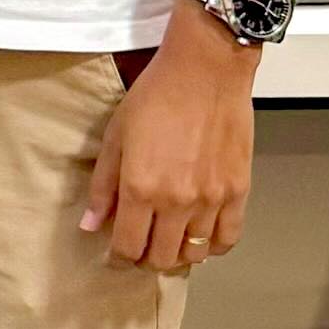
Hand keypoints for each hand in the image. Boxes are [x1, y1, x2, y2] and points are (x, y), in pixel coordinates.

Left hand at [81, 13, 255, 269]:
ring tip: (171, 240)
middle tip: (143, 246)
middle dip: (147, 258)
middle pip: (162, 258)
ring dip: (179, 254)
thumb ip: (103, 186)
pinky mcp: (238, 191)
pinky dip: (213, 245)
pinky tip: (202, 237)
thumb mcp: (116, 136)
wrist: (206, 70)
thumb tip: (91, 225)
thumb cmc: (156, 96)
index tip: (117, 254)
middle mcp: (176, 202)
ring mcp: (211, 199)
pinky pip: (228, 238)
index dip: (120, 257)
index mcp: (141, 188)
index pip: (128, 247)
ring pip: (195, 254)